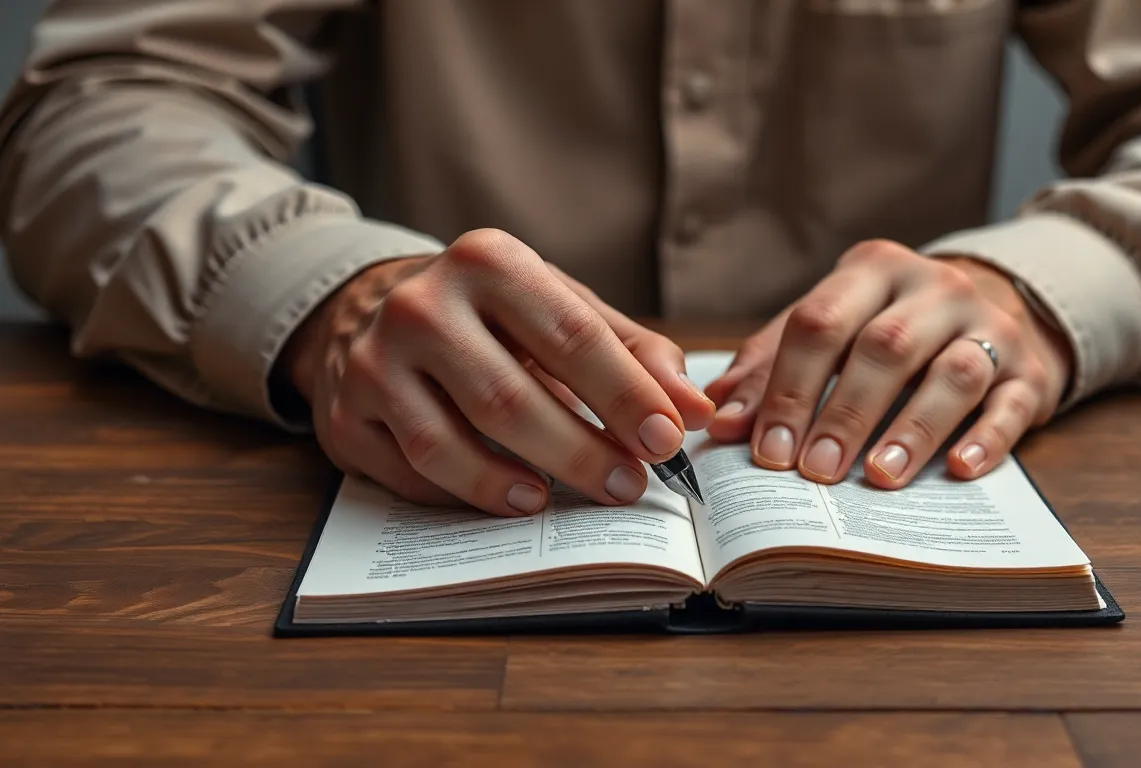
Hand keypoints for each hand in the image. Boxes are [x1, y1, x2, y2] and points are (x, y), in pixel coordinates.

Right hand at [279, 229, 715, 514]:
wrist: (373, 310)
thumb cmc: (493, 317)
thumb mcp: (562, 309)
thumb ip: (634, 353)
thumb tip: (695, 410)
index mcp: (488, 261)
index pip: (571, 335)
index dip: (626, 395)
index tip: (670, 441)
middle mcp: (421, 304)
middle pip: (508, 398)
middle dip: (579, 451)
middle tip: (629, 487)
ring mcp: (372, 361)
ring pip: (444, 443)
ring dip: (508, 484)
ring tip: (557, 501)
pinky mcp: (344, 415)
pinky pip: (407, 471)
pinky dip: (459, 494)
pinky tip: (504, 499)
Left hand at [703, 240, 1072, 486]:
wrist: (998, 309)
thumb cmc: (890, 328)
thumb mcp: (832, 328)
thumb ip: (773, 367)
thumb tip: (721, 422)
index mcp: (873, 269)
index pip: (820, 322)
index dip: (789, 387)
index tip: (767, 449)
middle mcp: (935, 287)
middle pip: (885, 347)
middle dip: (845, 412)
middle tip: (815, 471)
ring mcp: (990, 326)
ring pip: (954, 373)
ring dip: (913, 427)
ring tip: (879, 476)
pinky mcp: (1030, 371)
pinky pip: (1012, 404)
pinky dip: (986, 439)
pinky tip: (959, 469)